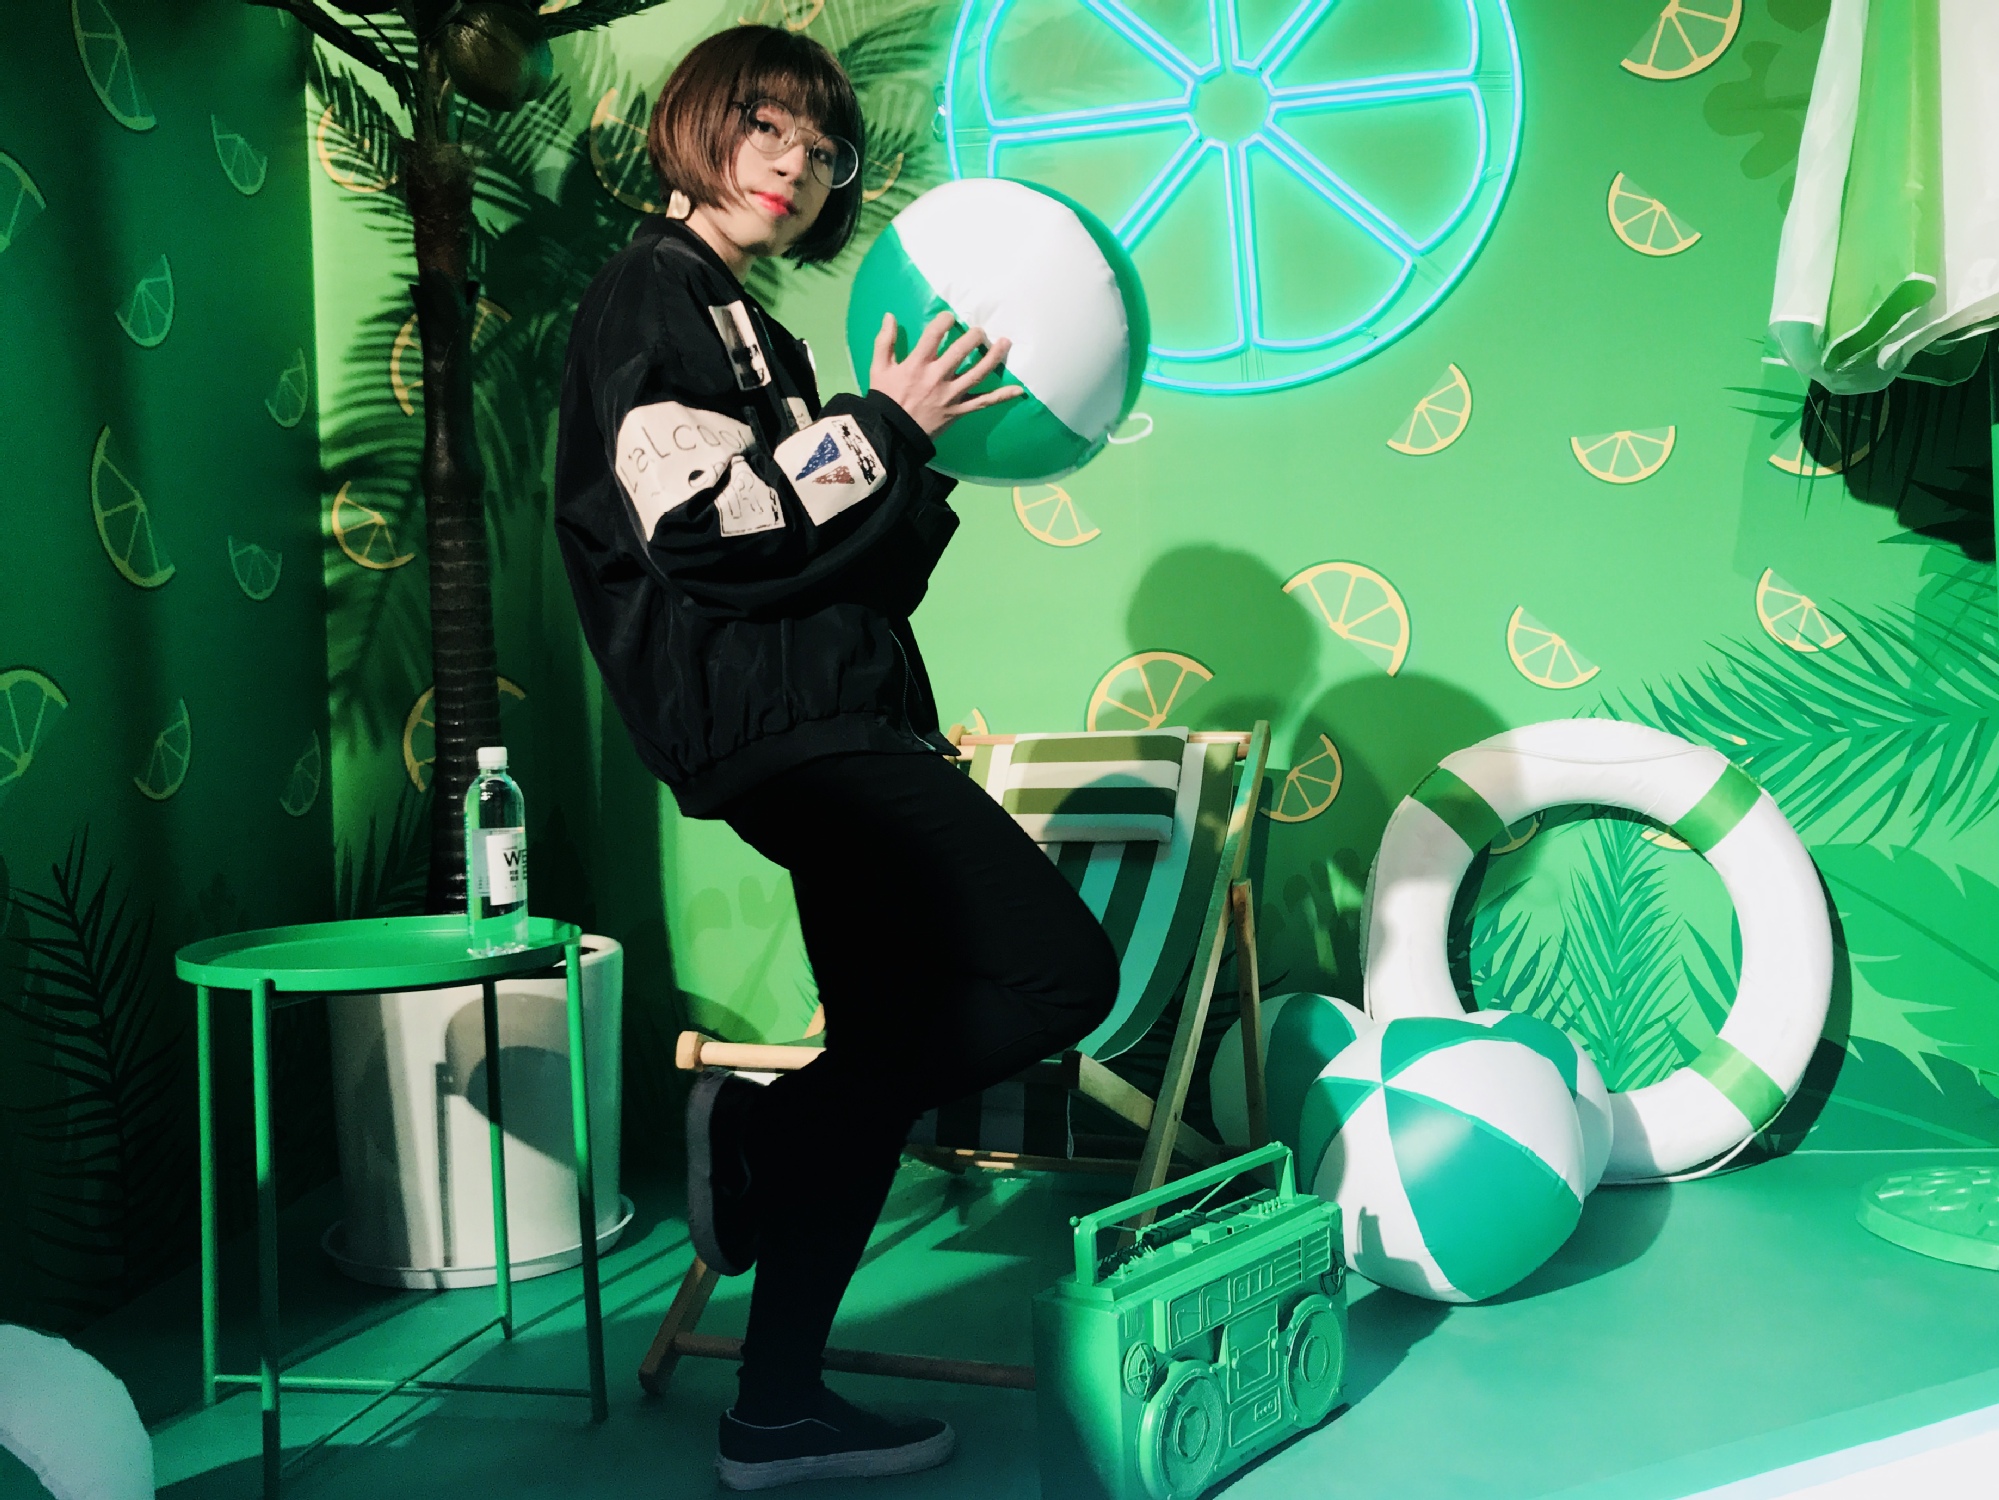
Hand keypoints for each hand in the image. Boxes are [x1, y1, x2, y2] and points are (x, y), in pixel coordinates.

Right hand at [867, 312, 1024, 436]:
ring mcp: (951, 395)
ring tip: (1005, 343)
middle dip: (973, 336)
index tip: (951, 317)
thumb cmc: (885, 399)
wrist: (891, 434)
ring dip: (993, 356)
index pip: (934, 335)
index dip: (945, 321)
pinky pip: (983, 403)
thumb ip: (884, 341)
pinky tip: (1018, 390)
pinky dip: (1001, 397)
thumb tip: (890, 316)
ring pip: (977, 373)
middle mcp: (937, 377)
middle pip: (961, 351)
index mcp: (917, 364)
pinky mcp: (959, 411)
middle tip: (979, 331)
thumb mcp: (878, 368)